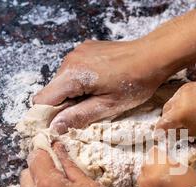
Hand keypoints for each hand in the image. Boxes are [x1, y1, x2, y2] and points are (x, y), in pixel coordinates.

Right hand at [34, 0, 195, 133]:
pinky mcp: (85, 49)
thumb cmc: (135, 83)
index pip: (42, 100)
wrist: (153, 55)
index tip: (62, 126)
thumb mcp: (108, 107)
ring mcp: (77, 52)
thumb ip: (78, 117)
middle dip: (64, 106)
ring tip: (98, 97)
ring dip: (74, 94)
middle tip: (88, 113)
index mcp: (72, 74)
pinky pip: (74, 71)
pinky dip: (81, 82)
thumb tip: (54, 128)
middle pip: (52, 91)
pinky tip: (101, 85)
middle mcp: (69, 60)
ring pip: (63, 82)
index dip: (48, 116)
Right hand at [155, 81, 195, 135]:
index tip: (160, 135)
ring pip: (171, 102)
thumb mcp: (193, 131)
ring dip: (173, 109)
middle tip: (173, 126)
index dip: (159, 131)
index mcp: (177, 115)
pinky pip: (179, 95)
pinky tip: (190, 107)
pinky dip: (181, 102)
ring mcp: (182, 91)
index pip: (161, 123)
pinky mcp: (189, 85)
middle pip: (165, 111)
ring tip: (184, 116)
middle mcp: (177, 101)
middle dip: (167, 119)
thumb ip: (177, 132)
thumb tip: (167, 135)